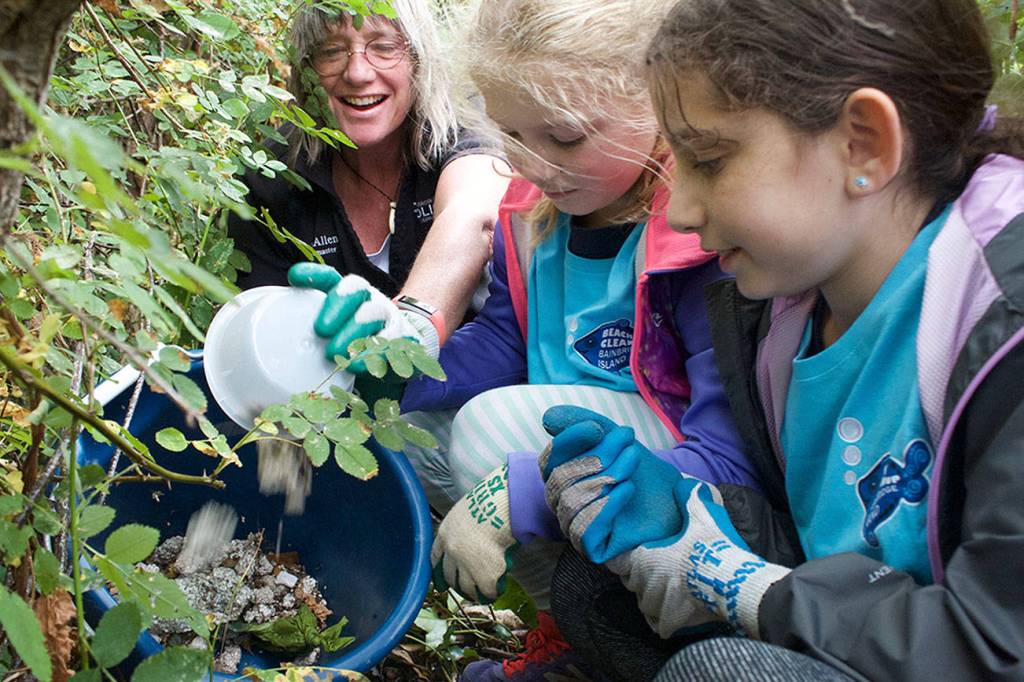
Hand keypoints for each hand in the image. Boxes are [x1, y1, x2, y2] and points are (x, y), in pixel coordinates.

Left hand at [287, 263, 438, 360]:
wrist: (400, 357)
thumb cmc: (354, 347)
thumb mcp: (331, 338)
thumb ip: (309, 336)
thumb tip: (272, 346)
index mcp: (345, 296)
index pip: (330, 278)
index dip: (314, 274)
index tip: (295, 277)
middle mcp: (366, 300)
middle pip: (354, 288)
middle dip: (337, 304)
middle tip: (320, 329)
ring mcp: (386, 317)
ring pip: (372, 313)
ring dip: (353, 331)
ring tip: (334, 351)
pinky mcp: (403, 337)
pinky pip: (391, 341)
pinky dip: (373, 354)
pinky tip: (357, 365)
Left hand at [431, 465, 518, 601]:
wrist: (500, 508)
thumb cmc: (489, 502)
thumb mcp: (466, 512)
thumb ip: (464, 527)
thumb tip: (474, 536)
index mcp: (444, 534)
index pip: (435, 557)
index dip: (437, 571)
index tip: (439, 583)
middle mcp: (452, 553)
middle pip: (449, 576)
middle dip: (455, 585)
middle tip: (463, 591)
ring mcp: (467, 566)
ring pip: (466, 588)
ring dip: (472, 594)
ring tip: (480, 596)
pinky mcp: (485, 576)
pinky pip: (487, 591)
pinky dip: (491, 594)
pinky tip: (495, 593)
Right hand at [539, 405, 683, 563]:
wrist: (677, 503)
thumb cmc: (644, 474)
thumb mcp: (615, 441)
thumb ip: (585, 425)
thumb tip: (548, 418)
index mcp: (564, 478)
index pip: (549, 460)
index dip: (568, 442)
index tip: (595, 427)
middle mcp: (564, 504)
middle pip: (562, 479)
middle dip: (596, 455)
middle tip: (627, 439)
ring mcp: (576, 527)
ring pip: (572, 502)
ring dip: (605, 476)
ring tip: (633, 461)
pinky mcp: (592, 548)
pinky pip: (585, 531)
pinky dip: (606, 507)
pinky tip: (628, 489)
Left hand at [606, 476, 790, 638]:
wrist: (734, 584)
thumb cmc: (713, 549)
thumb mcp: (702, 516)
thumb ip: (689, 498)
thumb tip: (684, 482)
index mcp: (644, 558)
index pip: (618, 561)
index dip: (624, 558)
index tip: (632, 556)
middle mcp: (644, 583)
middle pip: (633, 582)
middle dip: (642, 577)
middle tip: (659, 571)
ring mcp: (656, 606)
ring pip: (644, 603)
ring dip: (653, 598)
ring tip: (669, 590)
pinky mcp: (670, 624)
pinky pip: (657, 623)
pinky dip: (663, 619)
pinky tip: (675, 610)